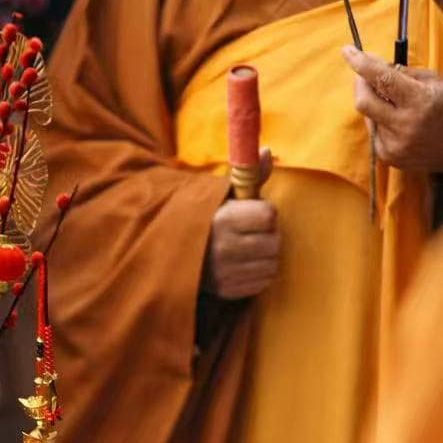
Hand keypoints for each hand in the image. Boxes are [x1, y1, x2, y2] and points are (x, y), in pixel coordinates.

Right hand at [202, 149, 279, 299]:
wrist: (167, 250)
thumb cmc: (203, 217)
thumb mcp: (220, 193)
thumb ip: (249, 175)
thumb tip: (269, 152)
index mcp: (222, 219)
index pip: (268, 215)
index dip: (263, 212)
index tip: (250, 213)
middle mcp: (225, 248)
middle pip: (274, 241)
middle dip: (267, 235)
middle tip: (250, 232)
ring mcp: (226, 273)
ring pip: (272, 263)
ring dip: (265, 255)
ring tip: (248, 247)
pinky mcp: (227, 291)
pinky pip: (263, 282)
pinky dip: (259, 272)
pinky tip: (244, 263)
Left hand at [342, 47, 442, 178]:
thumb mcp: (434, 81)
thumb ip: (402, 73)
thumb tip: (372, 66)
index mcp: (419, 101)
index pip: (382, 79)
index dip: (361, 63)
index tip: (347, 51)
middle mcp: (405, 125)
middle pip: (363, 101)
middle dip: (360, 83)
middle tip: (365, 75)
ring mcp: (396, 144)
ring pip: (368, 116)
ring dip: (374, 103)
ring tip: (395, 103)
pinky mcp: (390, 157)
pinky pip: (374, 131)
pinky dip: (380, 121)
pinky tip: (399, 122)